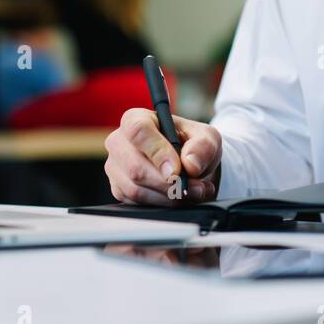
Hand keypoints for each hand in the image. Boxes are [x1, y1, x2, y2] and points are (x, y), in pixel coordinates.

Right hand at [103, 108, 221, 205]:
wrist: (190, 166)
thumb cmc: (193, 145)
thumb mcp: (207, 138)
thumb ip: (203, 146)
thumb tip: (190, 164)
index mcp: (137, 119)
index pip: (138, 130)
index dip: (158, 152)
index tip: (178, 170)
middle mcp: (120, 141)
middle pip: (136, 167)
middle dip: (169, 184)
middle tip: (195, 186)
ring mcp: (115, 167)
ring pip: (136, 190)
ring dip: (170, 197)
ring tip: (194, 191)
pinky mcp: (119, 189)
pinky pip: (137, 203)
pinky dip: (163, 204)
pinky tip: (179, 197)